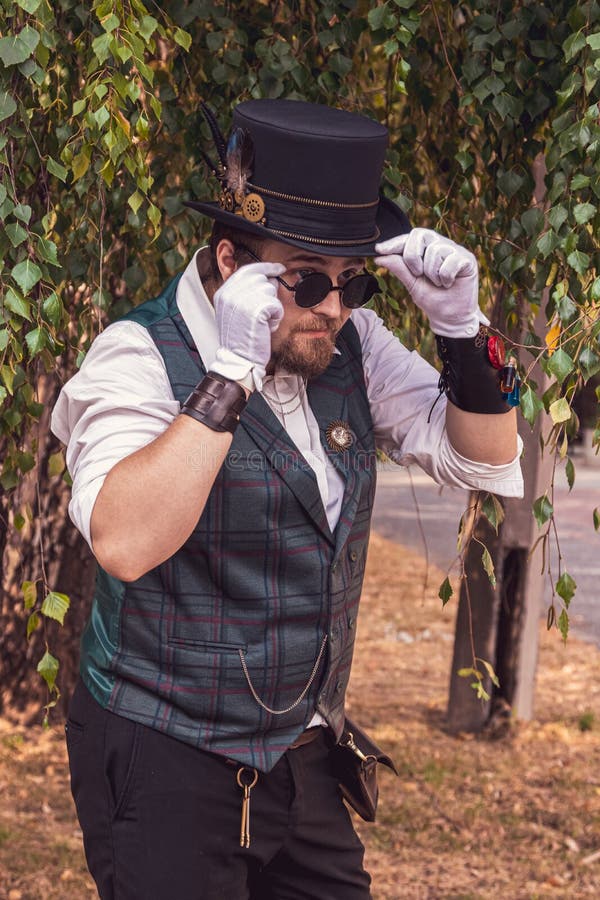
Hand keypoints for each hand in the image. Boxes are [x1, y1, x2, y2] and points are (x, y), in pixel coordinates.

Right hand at [210, 261, 285, 389]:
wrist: (238, 360)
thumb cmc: (240, 339)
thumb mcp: (233, 312)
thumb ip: (242, 293)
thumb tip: (265, 277)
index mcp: (223, 293)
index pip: (247, 270)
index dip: (265, 268)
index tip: (277, 268)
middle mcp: (230, 293)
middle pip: (261, 278)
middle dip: (269, 293)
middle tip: (264, 310)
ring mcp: (242, 300)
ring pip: (270, 290)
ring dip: (272, 306)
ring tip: (261, 322)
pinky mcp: (257, 309)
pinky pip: (276, 304)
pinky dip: (276, 316)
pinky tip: (266, 327)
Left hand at [374, 228, 488, 337]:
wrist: (451, 318)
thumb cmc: (433, 300)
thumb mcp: (412, 284)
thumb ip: (399, 269)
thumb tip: (380, 256)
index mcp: (426, 250)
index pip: (409, 238)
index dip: (394, 242)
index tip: (379, 250)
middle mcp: (441, 245)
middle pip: (420, 235)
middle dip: (412, 257)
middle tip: (418, 274)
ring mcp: (455, 250)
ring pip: (435, 251)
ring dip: (432, 274)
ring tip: (439, 283)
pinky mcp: (468, 259)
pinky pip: (449, 262)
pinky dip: (445, 278)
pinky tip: (449, 283)